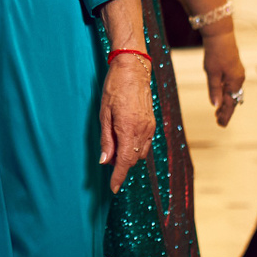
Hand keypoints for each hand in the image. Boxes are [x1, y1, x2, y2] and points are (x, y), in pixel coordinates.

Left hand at [99, 55, 153, 192]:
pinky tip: (125, 140)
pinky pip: (145, 143)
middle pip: (132, 159)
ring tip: (114, 148)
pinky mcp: (152, 123)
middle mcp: (142, 130)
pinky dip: (135, 147)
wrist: (133, 68)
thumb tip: (104, 161)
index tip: (114, 189)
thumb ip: (105, 139)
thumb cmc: (114, 87)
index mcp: (128, 128)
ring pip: (140, 153)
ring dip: (128, 156)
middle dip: (120, 165)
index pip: (124, 161)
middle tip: (107, 160)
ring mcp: (149, 126)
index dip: (118, 177)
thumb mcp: (104, 113)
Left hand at [201, 30, 246, 126]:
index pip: (231, 103)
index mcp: (235, 81)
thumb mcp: (212, 73)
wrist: (220, 34)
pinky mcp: (233, 68)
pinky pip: (231, 85)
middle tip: (218, 121)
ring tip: (218, 112)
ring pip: (232, 92)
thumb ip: (214, 90)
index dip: (225, 114)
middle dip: (226, 110)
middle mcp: (239, 78)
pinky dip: (226, 92)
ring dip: (226, 101)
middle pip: (233, 98)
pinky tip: (221, 95)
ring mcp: (237, 73)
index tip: (220, 124)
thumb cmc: (215, 53)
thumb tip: (215, 105)